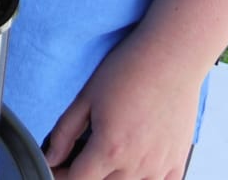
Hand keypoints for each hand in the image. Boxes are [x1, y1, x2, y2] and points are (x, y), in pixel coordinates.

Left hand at [44, 28, 202, 179]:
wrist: (171, 59)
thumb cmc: (128, 72)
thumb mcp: (85, 98)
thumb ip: (64, 133)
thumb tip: (50, 157)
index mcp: (109, 149)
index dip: (61, 176)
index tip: (57, 167)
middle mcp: (136, 164)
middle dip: (84, 175)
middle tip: (77, 159)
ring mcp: (159, 167)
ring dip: (112, 178)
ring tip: (106, 157)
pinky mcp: (177, 163)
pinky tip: (132, 165)